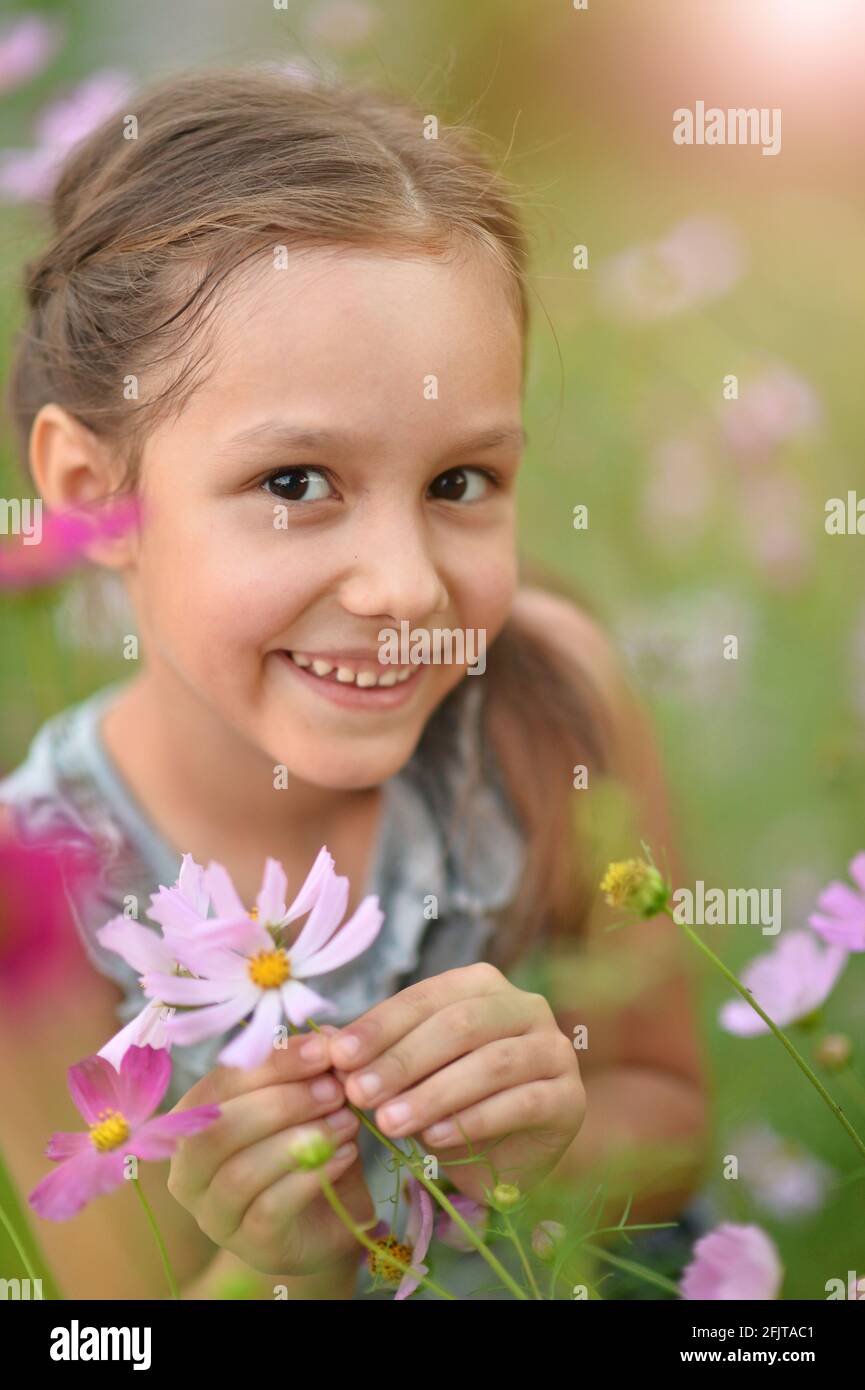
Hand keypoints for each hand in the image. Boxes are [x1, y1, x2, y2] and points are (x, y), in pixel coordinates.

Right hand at [166, 1032, 373, 1275]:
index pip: (220, 1083)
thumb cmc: (308, 1148)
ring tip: (347, 1122)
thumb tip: (328, 1035)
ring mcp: (214, 1214)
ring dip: (301, 1140)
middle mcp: (189, 1170)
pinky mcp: (249, 1245)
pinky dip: (312, 1177)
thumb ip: (312, 1070)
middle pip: (220, 1128)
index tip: (323, 1048)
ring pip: (242, 1171)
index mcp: (193, 1122)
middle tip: (336, 1089)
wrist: (327, 1218)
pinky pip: (272, 1208)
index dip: (272, 1063)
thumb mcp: (311, 1103)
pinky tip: (345, 1156)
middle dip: (283, 1101)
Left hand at [324, 963, 585, 1203]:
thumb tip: (319, 1044)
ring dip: (435, 1093)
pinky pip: (522, 1102)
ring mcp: (554, 1049)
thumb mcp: (407, 1076)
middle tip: (359, 1093)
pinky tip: (435, 1140)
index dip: (380, 1026)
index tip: (336, 1057)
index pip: (426, 997)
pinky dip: (475, 1120)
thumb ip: (373, 1056)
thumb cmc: (447, 1103)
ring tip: (389, 1124)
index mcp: (482, 985)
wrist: (503, 1159)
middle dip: (404, 1059)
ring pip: (492, 1063)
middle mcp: (525, 1007)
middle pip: (460, 1024)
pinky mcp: (569, 1097)